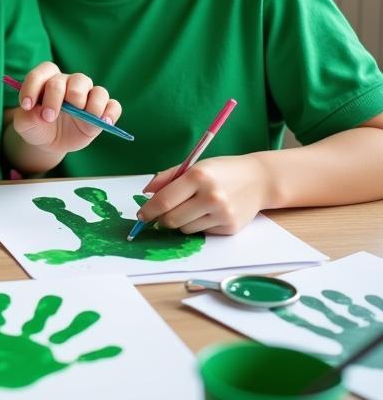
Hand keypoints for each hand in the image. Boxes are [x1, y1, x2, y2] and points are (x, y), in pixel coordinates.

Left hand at [12, 62, 120, 155]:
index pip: (44, 71)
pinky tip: (104, 123)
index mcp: (49, 79)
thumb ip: (26, 117)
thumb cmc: (37, 125)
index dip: (34, 86)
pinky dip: (110, 113)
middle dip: (58, 98)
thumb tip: (41, 113)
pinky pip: (114, 105)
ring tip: (82, 119)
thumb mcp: (24, 124)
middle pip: (73, 81)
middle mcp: (70, 83)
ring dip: (91, 105)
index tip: (27, 105)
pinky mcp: (101, 111)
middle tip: (49, 117)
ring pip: (97, 90)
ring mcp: (88, 96)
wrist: (49, 141)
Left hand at [136, 155, 270, 234]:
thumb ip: (168, 178)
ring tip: (190, 208)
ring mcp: (222, 213)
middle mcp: (210, 196)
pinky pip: (202, 233)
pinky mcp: (230, 228)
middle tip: (161, 215)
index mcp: (197, 176)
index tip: (141, 215)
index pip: (164, 200)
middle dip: (162, 219)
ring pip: (185, 229)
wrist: (258, 180)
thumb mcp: (194, 166)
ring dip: (181, 222)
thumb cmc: (221, 171)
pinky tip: (207, 213)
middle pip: (172, 219)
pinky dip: (198, 225)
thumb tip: (146, 193)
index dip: (148, 210)